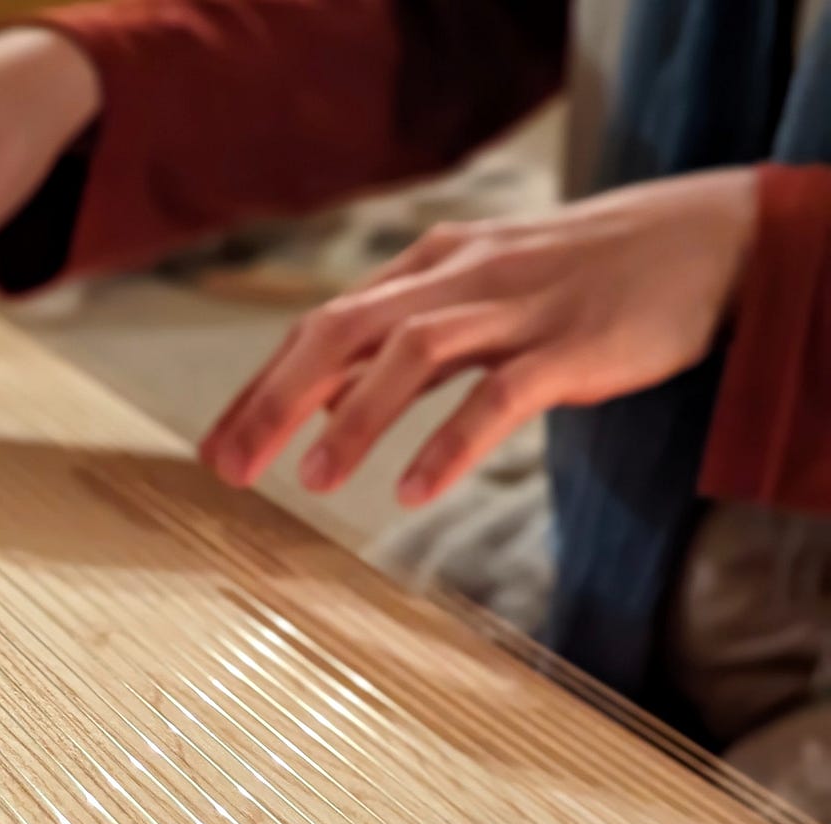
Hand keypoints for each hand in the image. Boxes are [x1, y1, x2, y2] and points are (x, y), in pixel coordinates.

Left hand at [200, 169, 758, 505]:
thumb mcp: (472, 299)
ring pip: (414, 352)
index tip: (215, 450)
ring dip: (356, 419)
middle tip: (232, 468)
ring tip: (315, 482)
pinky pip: (502, 394)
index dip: (261, 389)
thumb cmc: (573, 281)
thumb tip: (320, 404)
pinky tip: (416, 491)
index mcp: (425, 270)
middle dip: (278, 401)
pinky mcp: (573, 344)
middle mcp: (457, 278)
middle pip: (344, 330)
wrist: (698, 241)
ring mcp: (516, 307)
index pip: (321, 328)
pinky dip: (453, 442)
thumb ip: (397, 348)